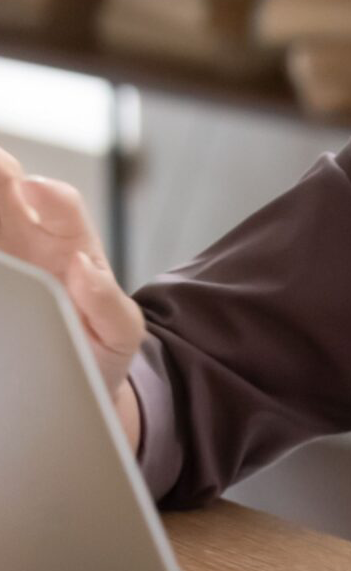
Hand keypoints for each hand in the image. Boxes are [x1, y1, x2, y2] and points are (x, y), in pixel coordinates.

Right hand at [0, 147, 142, 450]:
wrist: (73, 383)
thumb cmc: (99, 348)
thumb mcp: (120, 331)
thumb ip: (108, 303)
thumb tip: (83, 265)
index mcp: (71, 246)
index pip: (63, 206)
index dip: (49, 195)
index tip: (32, 187)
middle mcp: (28, 242)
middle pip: (6, 192)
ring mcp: (3, 259)